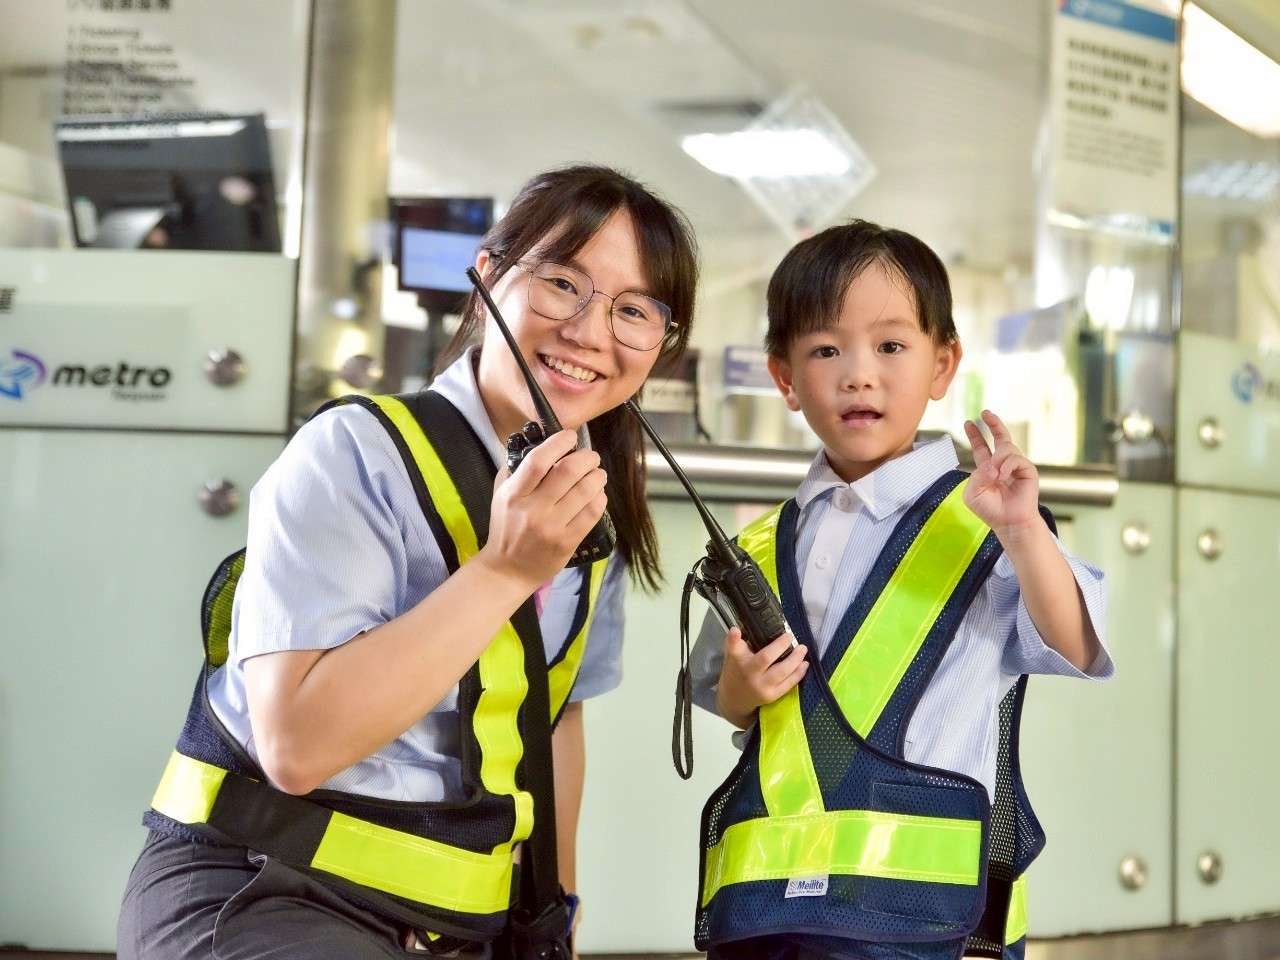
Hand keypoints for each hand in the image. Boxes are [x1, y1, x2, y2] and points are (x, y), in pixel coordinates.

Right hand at [478, 429, 607, 586]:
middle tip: (591, 457)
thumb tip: (544, 446)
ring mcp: (552, 527)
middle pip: (568, 472)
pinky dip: (599, 498)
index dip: (559, 443)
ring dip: (597, 477)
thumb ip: (518, 471)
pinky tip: (597, 495)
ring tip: (597, 474)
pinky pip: (592, 513)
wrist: (507, 570)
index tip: (569, 436)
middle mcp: (533, 509)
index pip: (538, 461)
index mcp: (514, 494)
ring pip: (585, 491)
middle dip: (587, 458)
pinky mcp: (567, 542)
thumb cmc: (505, 528)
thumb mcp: (501, 495)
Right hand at [715, 629, 806, 728]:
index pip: (736, 648)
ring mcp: (762, 687)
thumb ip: (734, 642)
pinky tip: (804, 664)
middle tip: (790, 636)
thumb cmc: (736, 671)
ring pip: (782, 673)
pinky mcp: (772, 696)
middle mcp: (750, 675)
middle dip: (780, 646)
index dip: (735, 638)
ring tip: (803, 649)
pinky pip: (788, 684)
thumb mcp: (731, 655)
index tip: (737, 629)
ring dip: (795, 660)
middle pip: (766, 658)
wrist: (735, 698)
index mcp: (739, 662)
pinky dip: (798, 674)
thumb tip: (736, 629)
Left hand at [962, 409, 1040, 540]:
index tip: (968, 422)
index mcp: (988, 469)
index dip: (975, 435)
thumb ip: (976, 476)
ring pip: (1006, 448)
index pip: (981, 448)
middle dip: (993, 424)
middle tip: (985, 412)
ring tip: (995, 475)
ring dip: (997, 459)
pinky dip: (1006, 466)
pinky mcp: (1028, 470)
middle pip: (1000, 438)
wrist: (1008, 522)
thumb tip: (992, 464)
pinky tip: (1003, 476)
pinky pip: (1015, 459)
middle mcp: (1003, 465)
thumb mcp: (973, 493)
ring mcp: (1016, 466)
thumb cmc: (990, 510)